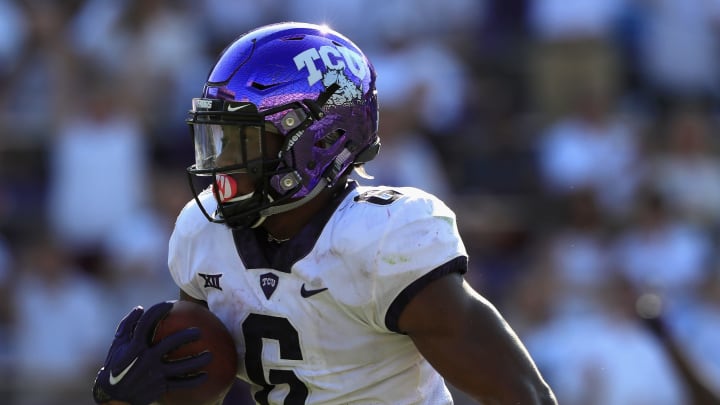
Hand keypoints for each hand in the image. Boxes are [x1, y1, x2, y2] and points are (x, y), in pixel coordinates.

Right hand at [92, 301, 211, 404]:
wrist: (114, 397)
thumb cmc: (116, 367)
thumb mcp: (117, 346)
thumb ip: (127, 326)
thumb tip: (140, 308)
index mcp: (135, 347)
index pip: (147, 324)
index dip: (158, 311)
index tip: (170, 304)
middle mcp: (145, 359)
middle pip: (170, 344)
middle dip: (186, 336)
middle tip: (199, 332)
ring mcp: (154, 374)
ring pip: (180, 366)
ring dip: (197, 361)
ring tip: (210, 355)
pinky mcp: (159, 387)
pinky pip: (180, 384)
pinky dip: (194, 380)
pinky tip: (206, 375)